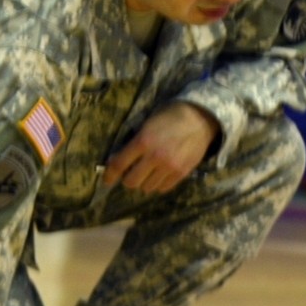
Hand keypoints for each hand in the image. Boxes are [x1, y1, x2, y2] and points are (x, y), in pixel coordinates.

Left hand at [103, 103, 218, 194]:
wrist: (199, 119)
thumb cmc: (169, 118)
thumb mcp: (147, 125)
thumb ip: (134, 143)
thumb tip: (119, 161)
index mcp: (143, 141)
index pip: (119, 164)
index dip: (109, 175)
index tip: (106, 180)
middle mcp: (155, 157)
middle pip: (132, 181)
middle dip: (129, 179)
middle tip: (132, 173)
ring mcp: (169, 167)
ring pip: (147, 187)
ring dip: (145, 182)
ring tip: (149, 173)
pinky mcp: (182, 173)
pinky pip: (163, 188)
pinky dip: (159, 184)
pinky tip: (161, 175)